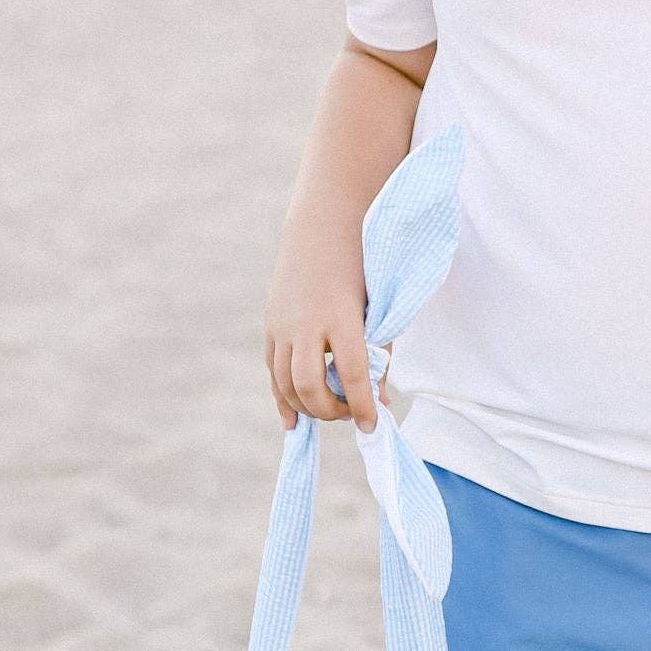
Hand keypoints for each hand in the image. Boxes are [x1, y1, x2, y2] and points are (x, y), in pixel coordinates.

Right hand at [262, 247, 377, 431]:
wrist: (324, 225)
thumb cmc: (363, 265)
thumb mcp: (379, 307)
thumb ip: (378, 353)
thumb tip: (377, 400)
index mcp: (340, 315)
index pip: (352, 374)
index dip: (362, 406)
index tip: (373, 425)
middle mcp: (305, 322)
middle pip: (309, 386)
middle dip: (330, 410)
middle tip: (350, 414)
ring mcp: (282, 324)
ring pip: (285, 383)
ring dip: (306, 407)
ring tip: (329, 412)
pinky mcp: (271, 324)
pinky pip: (272, 371)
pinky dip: (283, 397)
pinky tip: (293, 419)